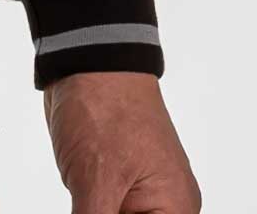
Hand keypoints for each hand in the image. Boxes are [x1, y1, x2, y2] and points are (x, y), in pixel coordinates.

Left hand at [44, 72, 199, 213]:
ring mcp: (141, 191)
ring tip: (85, 193)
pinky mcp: (116, 179)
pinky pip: (107, 209)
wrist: (86, 59)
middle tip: (88, 201)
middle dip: (104, 213)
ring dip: (95, 209)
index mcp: (175, 210)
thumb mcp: (94, 182)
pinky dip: (92, 208)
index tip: (97, 212)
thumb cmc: (103, 109)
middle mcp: (166, 205)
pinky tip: (81, 196)